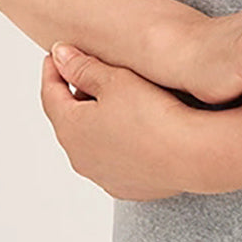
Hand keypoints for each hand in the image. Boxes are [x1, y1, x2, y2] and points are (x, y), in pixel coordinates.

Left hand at [40, 42, 193, 200]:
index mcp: (71, 128)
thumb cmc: (153, 115)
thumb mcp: (115, 80)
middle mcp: (80, 158)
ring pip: (91, 143)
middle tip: (86, 74)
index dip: (52, 71)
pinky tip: (134, 130)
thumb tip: (59, 55)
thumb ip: (83, 67)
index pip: (50, 94)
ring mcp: (103, 176)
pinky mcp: (127, 187)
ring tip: (114, 102)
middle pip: (69, 120)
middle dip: (74, 95)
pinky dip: (116, 143)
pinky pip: (113, 160)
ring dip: (96, 122)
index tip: (56, 54)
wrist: (191, 156)